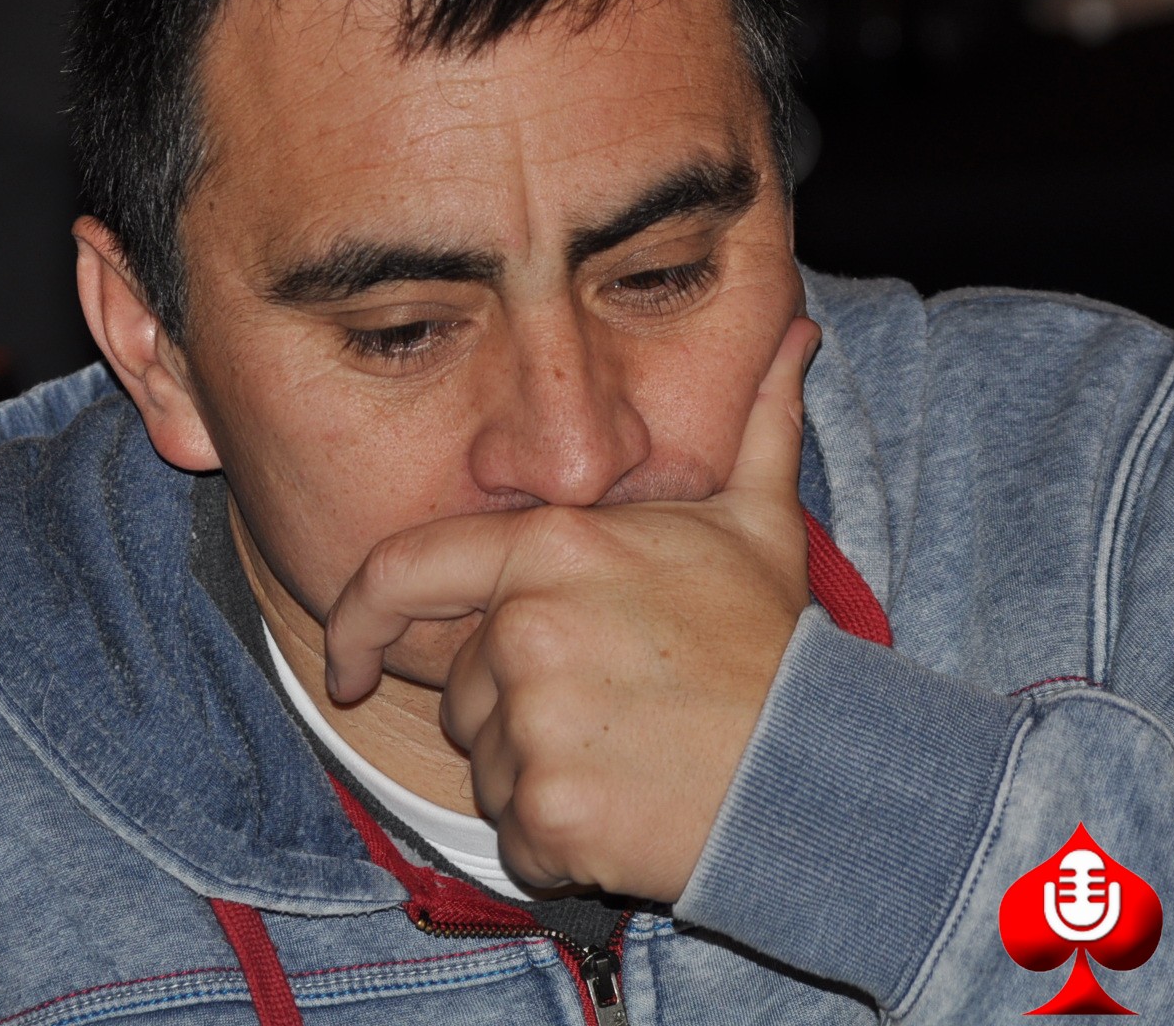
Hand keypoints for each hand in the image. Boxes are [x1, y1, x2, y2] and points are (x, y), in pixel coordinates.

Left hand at [324, 316, 821, 900]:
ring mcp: (532, 724)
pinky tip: (627, 811)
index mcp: (552, 549)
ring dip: (539, 773)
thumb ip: (755, 423)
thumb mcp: (760, 522)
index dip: (359, 621)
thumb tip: (799, 334)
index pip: (400, 573)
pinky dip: (559, 839)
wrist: (822, 771)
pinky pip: (515, 835)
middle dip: (515, 709)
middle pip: (463, 686)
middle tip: (613, 711)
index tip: (351, 665)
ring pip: (487, 765)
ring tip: (630, 758)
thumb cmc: (778, 646)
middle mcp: (526, 630)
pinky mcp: (547, 812)